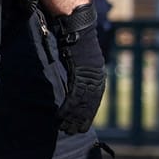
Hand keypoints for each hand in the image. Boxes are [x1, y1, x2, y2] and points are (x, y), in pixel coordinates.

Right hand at [51, 3, 104, 134]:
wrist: (78, 27)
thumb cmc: (77, 41)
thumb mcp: (81, 59)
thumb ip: (80, 72)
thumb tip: (74, 81)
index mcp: (98, 75)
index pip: (94, 98)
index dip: (89, 112)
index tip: (83, 122)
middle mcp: (96, 77)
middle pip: (89, 103)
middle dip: (82, 118)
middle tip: (76, 131)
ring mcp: (89, 76)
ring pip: (82, 103)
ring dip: (74, 117)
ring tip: (67, 128)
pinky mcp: (79, 74)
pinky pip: (73, 95)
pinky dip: (67, 107)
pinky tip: (61, 117)